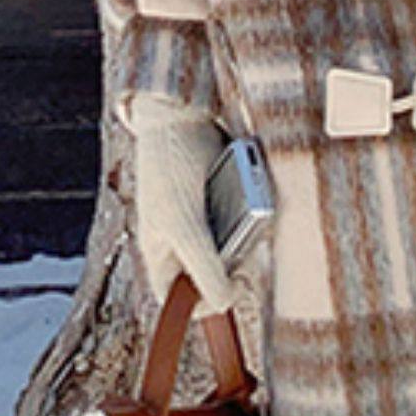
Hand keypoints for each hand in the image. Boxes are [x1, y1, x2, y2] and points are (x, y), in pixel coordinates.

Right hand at [124, 97, 239, 312]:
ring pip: (236, 243)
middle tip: (247, 231)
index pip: (179, 300)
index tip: (235, 285)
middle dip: (237, 254)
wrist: (184, 111)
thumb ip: (204, 267)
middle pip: (217, 272)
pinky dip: (253, 204)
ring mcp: (205, 220)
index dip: (206, 303)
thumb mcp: (187, 224)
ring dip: (249, 225)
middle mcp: (182, 241)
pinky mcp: (225, 199)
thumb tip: (224, 303)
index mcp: (162, 254)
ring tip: (245, 193)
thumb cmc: (171, 166)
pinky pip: (246, 216)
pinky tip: (250, 182)